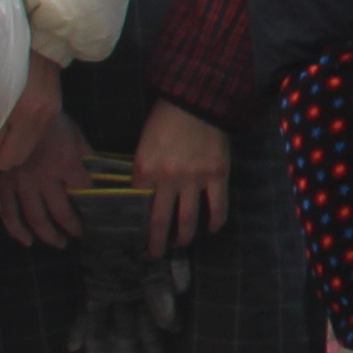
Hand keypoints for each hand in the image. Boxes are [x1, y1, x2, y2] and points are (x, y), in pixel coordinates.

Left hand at [0, 55, 65, 177]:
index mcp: (15, 107)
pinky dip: (19, 137)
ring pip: (22, 153)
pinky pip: (32, 139)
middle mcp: (35, 115)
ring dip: (7, 148)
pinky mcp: (54, 111)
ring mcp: (47, 114)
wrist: (42, 32)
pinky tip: (10, 124)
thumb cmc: (5, 50)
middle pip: (9, 159)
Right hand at [0, 106, 91, 247]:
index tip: (98, 212)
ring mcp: (20, 182)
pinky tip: (26, 241)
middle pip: (60, 211)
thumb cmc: (49, 119)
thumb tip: (100, 170)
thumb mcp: (74, 132)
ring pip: (34, 216)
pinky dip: (15, 228)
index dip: (93, 202)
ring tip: (59, 244)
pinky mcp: (2, 182)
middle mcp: (43, 176)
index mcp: (65, 162)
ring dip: (47, 234)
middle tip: (79, 237)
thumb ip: (86, 153)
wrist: (15, 108)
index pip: (84, 190)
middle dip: (72, 227)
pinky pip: (7, 210)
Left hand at [132, 99, 230, 253]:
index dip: (135, 220)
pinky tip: (212, 228)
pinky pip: (217, 206)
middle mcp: (167, 180)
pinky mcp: (217, 176)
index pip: (136, 203)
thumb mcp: (144, 143)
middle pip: (159, 221)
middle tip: (154, 254)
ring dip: (183, 237)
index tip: (134, 231)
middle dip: (155, 242)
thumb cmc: (165, 118)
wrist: (197, 99)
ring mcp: (194, 180)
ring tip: (180, 244)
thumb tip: (143, 191)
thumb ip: (144, 169)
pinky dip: (215, 221)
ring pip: (188, 219)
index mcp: (144, 170)